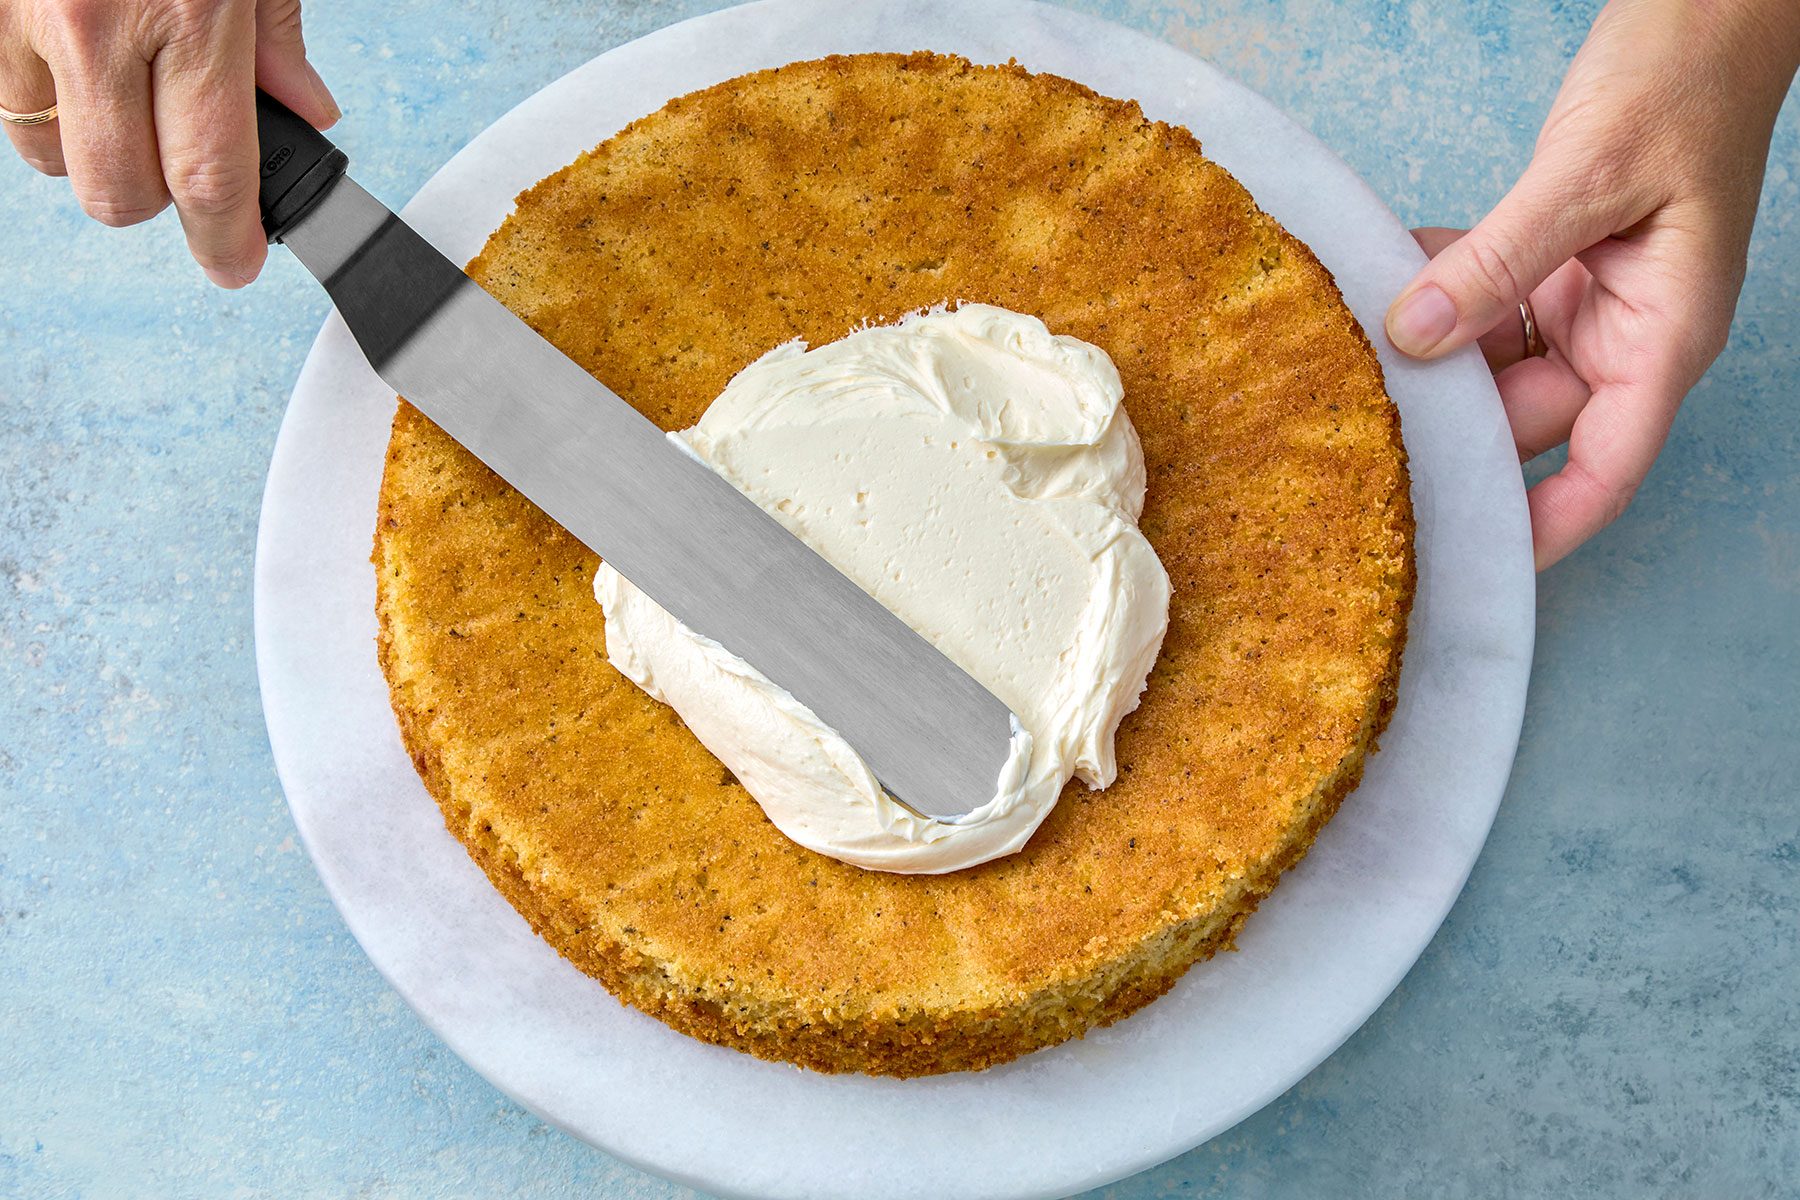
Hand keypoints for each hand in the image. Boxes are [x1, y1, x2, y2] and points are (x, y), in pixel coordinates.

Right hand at [0, 0, 338, 286]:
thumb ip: (276, 34)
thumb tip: (308, 113)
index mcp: (188, 10)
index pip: (209, 175)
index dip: (226, 239)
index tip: (237, 264)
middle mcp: (93, 22)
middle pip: (121, 191)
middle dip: (161, 201)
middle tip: (185, 159)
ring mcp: (23, 18)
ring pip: (51, 157)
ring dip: (96, 154)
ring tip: (129, 96)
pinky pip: (11, 102)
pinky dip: (49, 106)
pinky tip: (83, 68)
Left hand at [1384, 0, 1799, 569]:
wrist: (1701, 12)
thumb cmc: (1680, 87)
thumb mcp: (1585, 178)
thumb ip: (1501, 261)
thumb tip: (1414, 334)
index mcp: (1661, 339)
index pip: (1604, 469)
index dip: (1541, 527)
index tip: (1471, 563)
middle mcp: (1622, 334)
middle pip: (1522, 418)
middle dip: (1445, 421)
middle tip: (1351, 431)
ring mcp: (1585, 300)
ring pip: (1487, 360)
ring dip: (1427, 349)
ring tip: (1351, 345)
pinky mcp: (1551, 264)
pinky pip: (1479, 298)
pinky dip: (1434, 285)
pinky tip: (1383, 269)